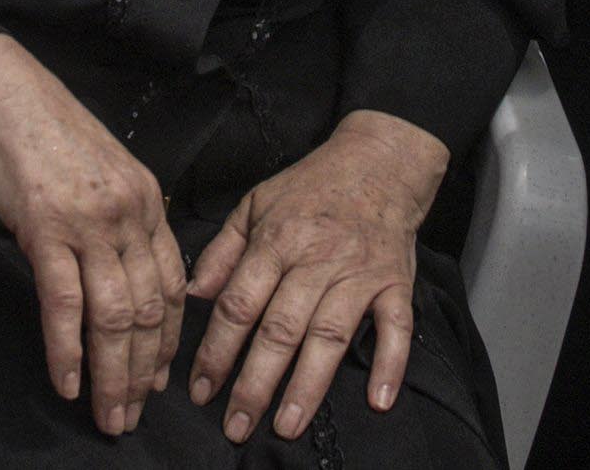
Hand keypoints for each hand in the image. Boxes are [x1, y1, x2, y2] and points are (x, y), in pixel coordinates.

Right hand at [0, 36, 183, 435]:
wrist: (0, 91)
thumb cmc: (42, 130)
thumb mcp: (101, 171)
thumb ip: (118, 218)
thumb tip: (118, 271)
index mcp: (146, 199)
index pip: (172, 284)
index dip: (169, 340)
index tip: (161, 377)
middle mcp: (129, 214)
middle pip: (149, 311)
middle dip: (144, 373)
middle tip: (133, 415)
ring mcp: (89, 222)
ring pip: (114, 317)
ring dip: (112, 375)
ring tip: (107, 415)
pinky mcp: (46, 228)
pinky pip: (65, 305)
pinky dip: (68, 352)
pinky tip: (67, 383)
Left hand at [185, 111, 447, 445]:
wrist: (380, 162)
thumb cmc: (312, 186)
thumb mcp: (255, 203)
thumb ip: (223, 250)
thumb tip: (194, 294)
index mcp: (276, 241)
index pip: (239, 305)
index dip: (216, 351)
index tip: (201, 390)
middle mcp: (315, 260)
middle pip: (280, 330)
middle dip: (255, 383)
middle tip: (236, 426)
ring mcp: (358, 274)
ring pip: (329, 336)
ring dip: (308, 385)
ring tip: (287, 424)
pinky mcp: (395, 283)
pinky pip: (396, 328)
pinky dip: (390, 364)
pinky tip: (378, 400)